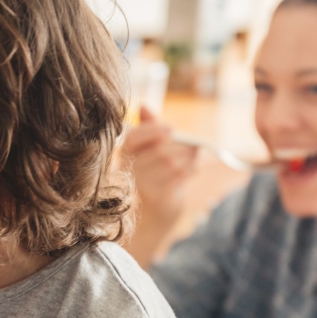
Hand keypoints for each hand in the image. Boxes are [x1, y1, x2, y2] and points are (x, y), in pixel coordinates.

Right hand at [120, 108, 197, 229]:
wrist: (156, 212)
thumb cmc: (154, 174)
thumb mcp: (150, 149)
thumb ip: (148, 127)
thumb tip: (143, 106)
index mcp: (123, 155)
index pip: (133, 138)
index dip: (152, 130)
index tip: (170, 129)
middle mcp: (129, 170)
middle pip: (158, 151)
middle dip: (179, 146)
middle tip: (192, 145)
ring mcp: (141, 186)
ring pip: (170, 163)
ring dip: (187, 158)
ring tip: (192, 158)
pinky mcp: (156, 199)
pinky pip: (178, 177)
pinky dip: (190, 170)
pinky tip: (193, 170)